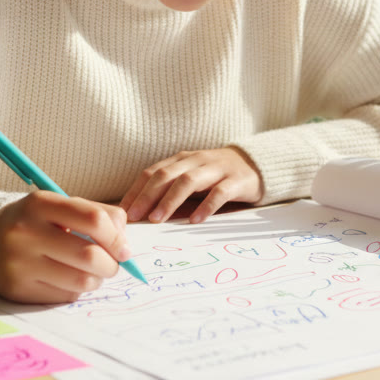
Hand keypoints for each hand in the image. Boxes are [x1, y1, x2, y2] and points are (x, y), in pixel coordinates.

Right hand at [0, 191, 131, 302]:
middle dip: (112, 264)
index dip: (117, 237)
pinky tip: (69, 279)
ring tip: (93, 273)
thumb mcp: (57, 206)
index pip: (94, 220)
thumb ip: (95, 213)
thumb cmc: (33, 222)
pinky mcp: (18, 289)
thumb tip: (125, 239)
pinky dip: (76, 290)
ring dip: (96, 280)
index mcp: (40, 204)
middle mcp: (26, 233)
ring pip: (80, 281)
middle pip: (89, 256)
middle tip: (113, 264)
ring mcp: (20, 264)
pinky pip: (64, 296)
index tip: (124, 248)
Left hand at [120, 147, 263, 224]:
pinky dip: (206, 206)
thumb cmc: (216, 176)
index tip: (123, 211)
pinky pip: (219, 192)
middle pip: (166, 175)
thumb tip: (143, 216)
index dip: (137, 190)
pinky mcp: (236, 180)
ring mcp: (216, 169)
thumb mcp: (192, 178)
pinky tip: (195, 220)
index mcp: (182, 160)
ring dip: (170, 200)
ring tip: (158, 219)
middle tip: (135, 217)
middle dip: (148, 196)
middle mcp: (196, 161)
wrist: (256, 164)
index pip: (153, 172)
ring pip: (189, 181)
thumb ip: (171, 191)